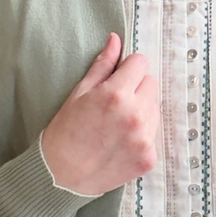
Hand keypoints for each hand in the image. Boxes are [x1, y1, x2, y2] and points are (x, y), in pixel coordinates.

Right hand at [40, 32, 160, 195]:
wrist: (60, 176)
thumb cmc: (65, 132)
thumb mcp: (79, 93)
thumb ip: (102, 66)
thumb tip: (116, 39)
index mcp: (116, 94)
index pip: (141, 63)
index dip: (128, 68)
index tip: (118, 78)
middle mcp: (135, 115)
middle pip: (151, 84)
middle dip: (136, 88)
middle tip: (114, 104)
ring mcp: (144, 139)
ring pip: (155, 109)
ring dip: (141, 111)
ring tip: (116, 125)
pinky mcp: (149, 158)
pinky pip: (153, 135)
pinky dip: (141, 136)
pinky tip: (120, 143)